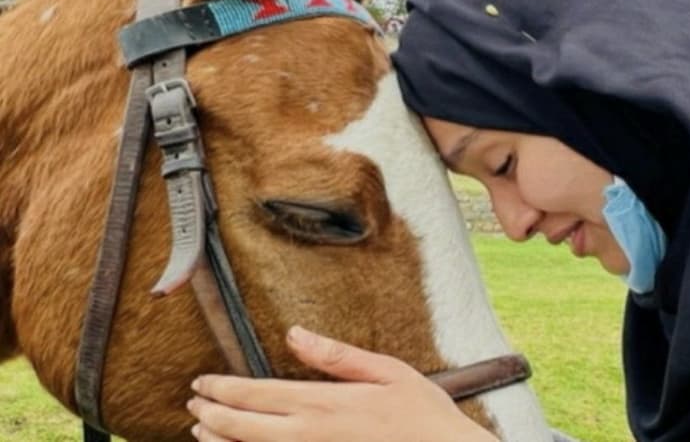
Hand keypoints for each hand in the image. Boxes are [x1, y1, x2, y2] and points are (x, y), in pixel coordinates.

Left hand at [187, 326, 497, 441]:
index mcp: (322, 402)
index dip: (222, 389)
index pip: (255, 393)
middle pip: (242, 426)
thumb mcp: (385, 371)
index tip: (202, 384)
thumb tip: (295, 334)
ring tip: (202, 432)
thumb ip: (336, 355)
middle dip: (212, 414)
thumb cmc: (421, 415)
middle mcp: (308, 434)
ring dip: (220, 441)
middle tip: (194, 405)